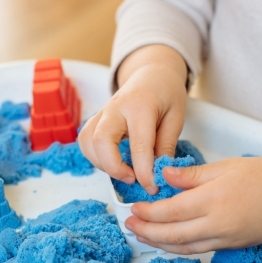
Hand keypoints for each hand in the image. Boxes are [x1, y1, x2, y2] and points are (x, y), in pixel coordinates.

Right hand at [78, 45, 187, 194]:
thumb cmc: (166, 95)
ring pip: (88, 142)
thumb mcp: (176, 117)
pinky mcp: (94, 120)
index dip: (144, 172)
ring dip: (103, 164)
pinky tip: (113, 162)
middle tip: (133, 179)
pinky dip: (95, 157)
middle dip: (114, 167)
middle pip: (101, 141)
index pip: (138, 145)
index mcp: (140, 106)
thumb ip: (166, 145)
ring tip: (125, 171)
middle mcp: (115, 108)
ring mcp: (101, 113)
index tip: (152, 187)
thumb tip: (159, 173)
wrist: (151, 75)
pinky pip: (85, 141)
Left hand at [124, 155, 261, 253]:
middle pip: (172, 234)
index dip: (148, 212)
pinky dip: (180, 249)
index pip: (170, 211)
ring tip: (143, 236)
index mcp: (214, 199)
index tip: (134, 207)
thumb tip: (164, 175)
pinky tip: (169, 243)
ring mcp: (226, 239)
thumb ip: (192, 175)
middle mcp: (218, 224)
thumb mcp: (226, 166)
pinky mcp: (233, 246)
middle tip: (130, 225)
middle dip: (147, 231)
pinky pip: (200, 251)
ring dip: (160, 244)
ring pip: (184, 248)